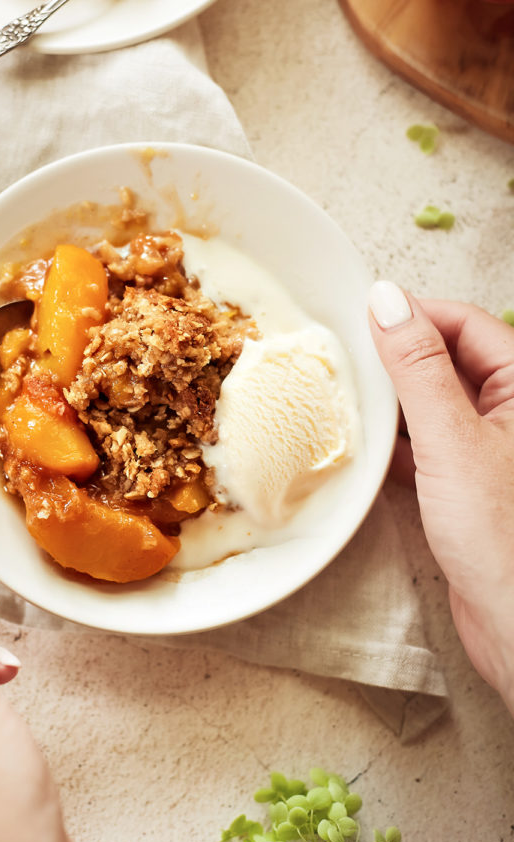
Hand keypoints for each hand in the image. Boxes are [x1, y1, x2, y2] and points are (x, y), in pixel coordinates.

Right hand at [368, 283, 513, 713]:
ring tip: (345, 396)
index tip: (361, 315)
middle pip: (449, 359)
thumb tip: (386, 301)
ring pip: (434, 404)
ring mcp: (491, 449)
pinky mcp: (469, 486)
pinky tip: (364, 446)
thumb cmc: (504, 539)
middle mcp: (513, 413)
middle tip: (345, 355)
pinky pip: (426, 445)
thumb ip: (418, 368)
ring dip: (392, 401)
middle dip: (398, 357)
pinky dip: (395, 443)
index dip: (414, 314)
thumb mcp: (452, 441)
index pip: (467, 323)